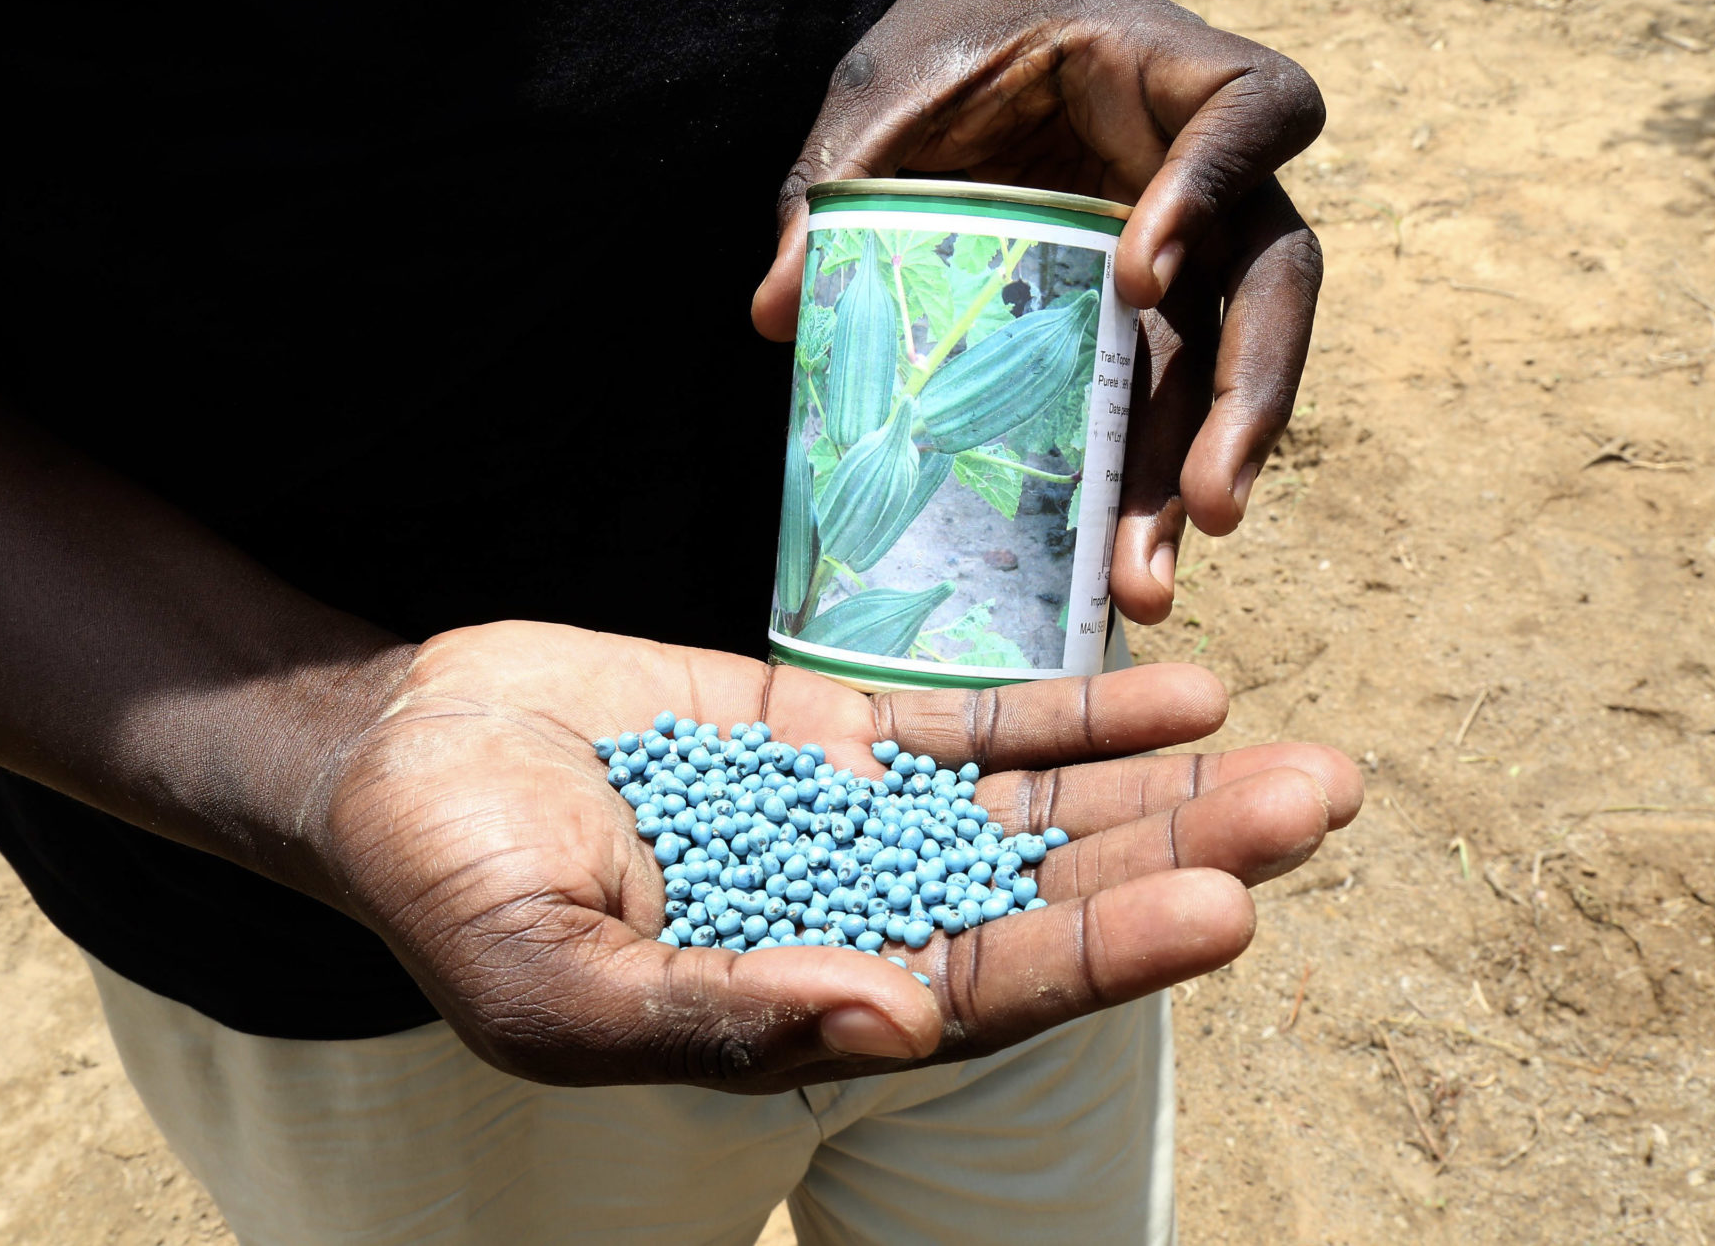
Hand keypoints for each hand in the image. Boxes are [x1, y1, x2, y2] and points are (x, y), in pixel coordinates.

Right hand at [318, 621, 1359, 1091]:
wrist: (395, 756)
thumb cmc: (446, 887)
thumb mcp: (548, 982)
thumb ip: (714, 1016)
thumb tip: (888, 1020)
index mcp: (800, 1011)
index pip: (984, 994)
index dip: (1102, 954)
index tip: (1226, 907)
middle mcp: (854, 923)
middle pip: (1047, 899)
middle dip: (1182, 857)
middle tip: (1319, 805)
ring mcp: (852, 824)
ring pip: (1033, 811)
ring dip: (1160, 788)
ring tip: (1292, 755)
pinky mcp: (828, 733)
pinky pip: (968, 723)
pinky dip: (1069, 713)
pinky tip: (1178, 694)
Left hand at [751, 0, 1325, 626]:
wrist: (990, 22)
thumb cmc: (953, 40)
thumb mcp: (884, 96)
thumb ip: (838, 183)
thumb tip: (774, 311)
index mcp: (1176, 73)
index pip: (1251, 117)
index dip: (1211, 192)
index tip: (1136, 274)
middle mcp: (1220, 170)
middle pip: (1275, 283)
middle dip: (1245, 402)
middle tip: (1206, 509)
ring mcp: (1203, 250)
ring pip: (1232, 365)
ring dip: (1197, 474)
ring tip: (1146, 580)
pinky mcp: (1163, 315)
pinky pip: (1167, 397)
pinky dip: (1140, 481)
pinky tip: (1105, 566)